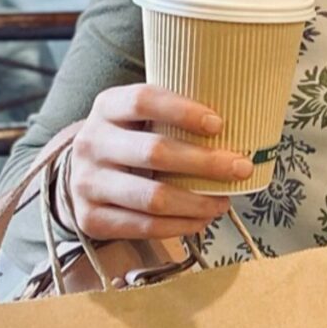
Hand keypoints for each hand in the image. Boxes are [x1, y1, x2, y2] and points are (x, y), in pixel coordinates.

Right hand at [65, 83, 252, 240]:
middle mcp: (92, 143)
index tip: (218, 124)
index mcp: (107, 107)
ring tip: (224, 201)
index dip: (182, 112)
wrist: (84, 175)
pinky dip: (181, 225)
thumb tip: (242, 127)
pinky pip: (144, 226)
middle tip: (240, 168)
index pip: (143, 101)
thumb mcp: (141, 118)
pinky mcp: (91, 217)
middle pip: (154, 153)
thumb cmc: (130, 141)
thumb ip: (176, 117)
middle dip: (205, 163)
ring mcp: (88, 182)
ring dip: (198, 202)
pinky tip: (202, 219)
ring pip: (153, 197)